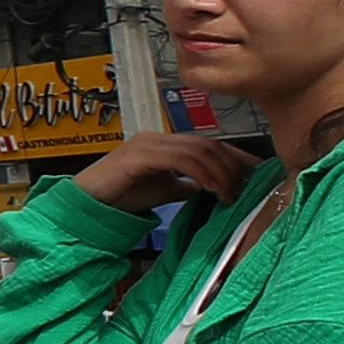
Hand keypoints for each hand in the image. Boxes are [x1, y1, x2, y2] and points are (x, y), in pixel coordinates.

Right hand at [74, 130, 253, 213]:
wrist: (86, 205)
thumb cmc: (119, 198)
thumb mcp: (162, 191)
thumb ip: (184, 184)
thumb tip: (208, 186)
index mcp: (163, 144)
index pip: (208, 144)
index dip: (236, 158)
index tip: (257, 176)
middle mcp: (157, 138)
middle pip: (208, 144)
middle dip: (232, 166)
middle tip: (242, 191)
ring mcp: (147, 144)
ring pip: (198, 149)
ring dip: (220, 172)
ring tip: (227, 194)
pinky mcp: (139, 155)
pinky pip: (179, 159)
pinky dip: (200, 172)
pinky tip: (210, 188)